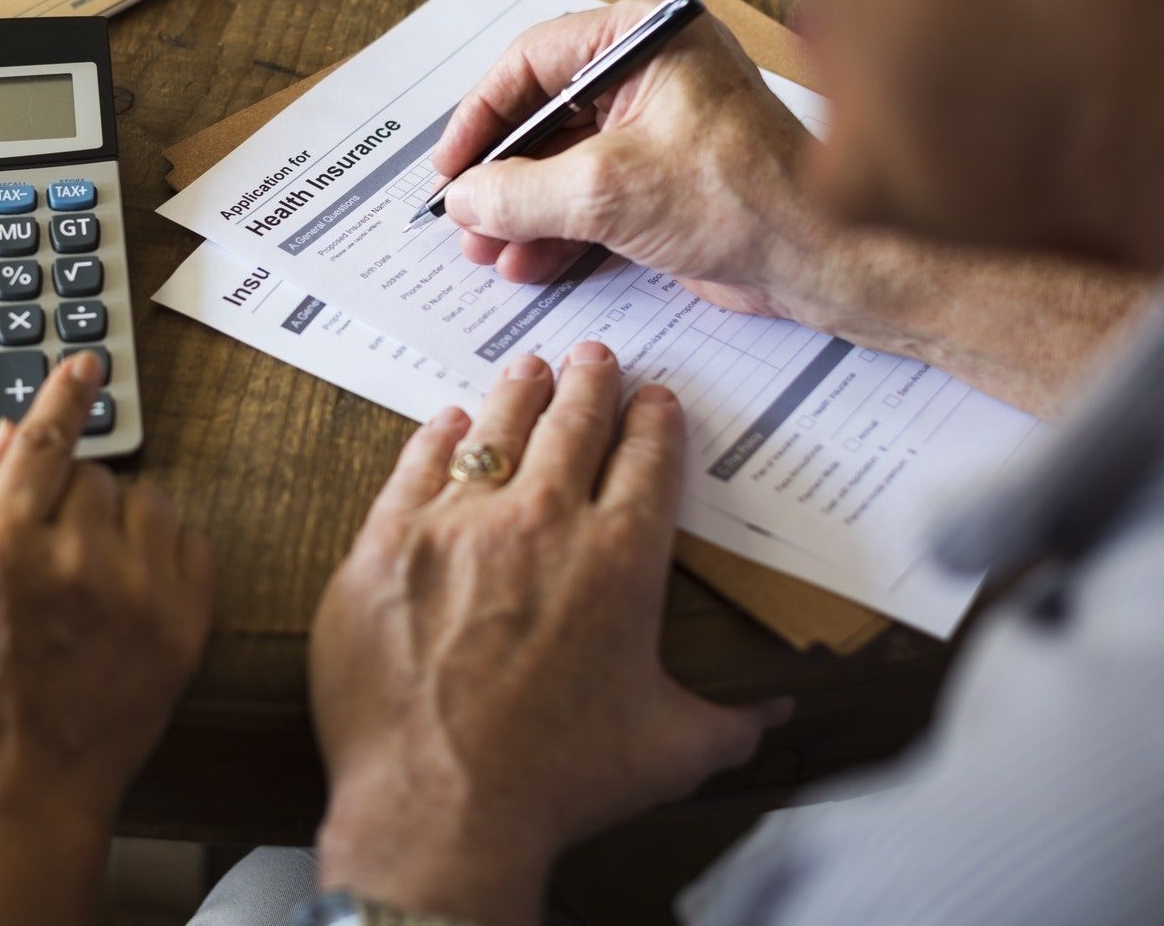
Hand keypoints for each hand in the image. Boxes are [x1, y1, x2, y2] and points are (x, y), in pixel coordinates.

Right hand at [0, 352, 214, 925]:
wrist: (23, 796)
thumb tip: (9, 434)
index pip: (45, 439)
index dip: (65, 393)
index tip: (87, 361)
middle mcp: (74, 561)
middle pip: (90, 472)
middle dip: (67, 497)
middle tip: (47, 554)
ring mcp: (137, 592)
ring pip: (144, 500)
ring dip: (117, 522)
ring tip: (88, 578)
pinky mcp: (184, 623)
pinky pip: (188, 542)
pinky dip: (160, 554)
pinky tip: (127, 594)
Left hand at [311, 345, 787, 925]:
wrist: (440, 808)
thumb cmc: (556, 783)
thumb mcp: (670, 752)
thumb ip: (730, 723)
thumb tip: (776, 715)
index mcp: (619, 561)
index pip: (648, 461)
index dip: (655, 422)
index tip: (655, 400)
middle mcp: (542, 524)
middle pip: (573, 425)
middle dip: (590, 383)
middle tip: (594, 357)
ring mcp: (458, 527)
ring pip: (496, 431)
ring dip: (519, 394)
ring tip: (529, 368)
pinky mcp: (387, 544)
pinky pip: (416, 467)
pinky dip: (438, 437)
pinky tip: (448, 423)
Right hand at [431, 0, 820, 316]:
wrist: (821, 259)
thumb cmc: (750, 196)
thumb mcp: (608, 190)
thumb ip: (520, 192)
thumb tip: (465, 195)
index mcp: (644, 37)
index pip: (531, 61)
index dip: (480, 117)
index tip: (451, 165)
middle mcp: (650, 71)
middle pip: (542, 115)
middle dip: (500, 174)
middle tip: (464, 213)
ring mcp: (657, 126)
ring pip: (562, 162)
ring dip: (521, 209)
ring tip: (487, 249)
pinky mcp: (664, 177)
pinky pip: (589, 195)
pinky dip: (556, 228)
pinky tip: (527, 260)